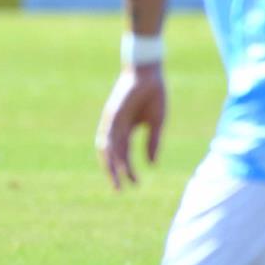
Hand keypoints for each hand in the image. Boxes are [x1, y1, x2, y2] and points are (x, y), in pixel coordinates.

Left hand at [97, 65, 165, 189]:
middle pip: (112, 155)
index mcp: (126, 130)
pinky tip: (116, 160)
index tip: (135, 185)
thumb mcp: (156, 123)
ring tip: (117, 180)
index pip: (124, 155)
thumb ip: (153, 143)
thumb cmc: (153, 95)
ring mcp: (112, 122)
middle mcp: (116, 128)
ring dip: (111, 165)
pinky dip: (111, 147)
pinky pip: (109, 134)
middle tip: (119, 190)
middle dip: (115, 173)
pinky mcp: (112, 114)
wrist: (148, 74)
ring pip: (108, 148)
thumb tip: (151, 165)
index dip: (128, 170)